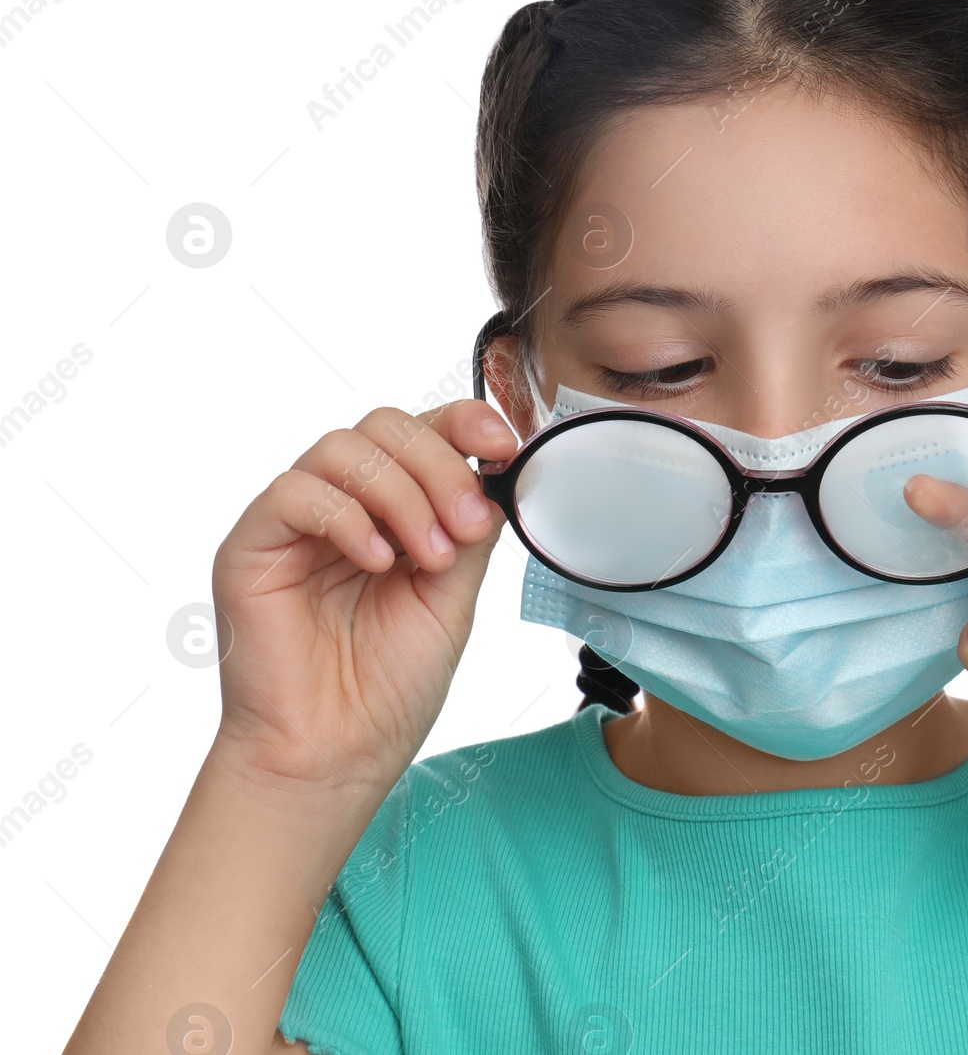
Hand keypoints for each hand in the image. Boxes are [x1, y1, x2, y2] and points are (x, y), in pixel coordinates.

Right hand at [209, 401, 519, 792]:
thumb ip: (470, 531)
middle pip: (384, 425)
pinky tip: (375, 561)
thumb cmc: (387, 689)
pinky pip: (293, 493)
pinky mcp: (250, 548)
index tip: (504, 447)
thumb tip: (494, 475)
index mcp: (390, 512)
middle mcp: (341, 507)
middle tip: (465, 528)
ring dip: (401, 494)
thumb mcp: (453, 597)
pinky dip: (346, 517)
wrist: (334, 758)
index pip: (421, 433)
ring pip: (342, 448)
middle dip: (439, 466)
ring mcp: (293, 525)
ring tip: (426, 559)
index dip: (463, 423)